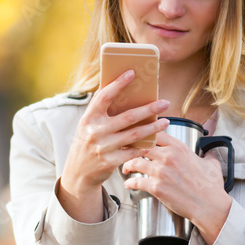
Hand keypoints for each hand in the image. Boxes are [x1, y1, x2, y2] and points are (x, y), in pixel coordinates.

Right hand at [58, 70, 169, 221]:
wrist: (78, 172)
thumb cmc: (88, 142)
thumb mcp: (88, 125)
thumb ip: (101, 110)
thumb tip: (121, 89)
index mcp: (89, 117)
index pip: (104, 96)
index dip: (118, 84)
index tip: (132, 73)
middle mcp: (95, 131)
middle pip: (128, 117)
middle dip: (149, 109)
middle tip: (165, 103)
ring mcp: (103, 147)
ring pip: (134, 134)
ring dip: (153, 127)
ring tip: (166, 122)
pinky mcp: (110, 161)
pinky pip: (133, 152)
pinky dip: (144, 147)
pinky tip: (154, 142)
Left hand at [121, 131, 232, 244]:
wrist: (209, 205)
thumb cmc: (211, 186)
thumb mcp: (211, 164)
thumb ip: (207, 155)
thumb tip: (209, 152)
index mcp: (179, 148)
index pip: (156, 133)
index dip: (145, 135)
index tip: (139, 138)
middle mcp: (168, 156)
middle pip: (141, 146)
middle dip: (131, 149)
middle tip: (126, 152)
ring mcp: (160, 171)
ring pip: (135, 162)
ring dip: (127, 165)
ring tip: (126, 169)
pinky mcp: (156, 187)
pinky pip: (136, 181)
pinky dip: (130, 183)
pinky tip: (128, 184)